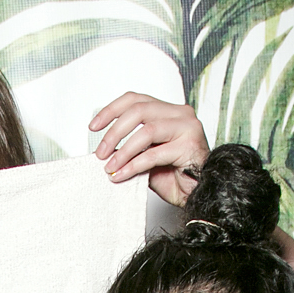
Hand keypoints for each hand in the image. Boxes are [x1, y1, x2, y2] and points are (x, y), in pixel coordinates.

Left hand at [89, 93, 208, 203]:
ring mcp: (187, 127)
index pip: (136, 99)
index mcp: (169, 111)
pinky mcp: (189, 145)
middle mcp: (180, 113)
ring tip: (109, 167)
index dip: (111, 110)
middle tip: (100, 153)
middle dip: (114, 132)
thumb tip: (105, 149)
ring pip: (147, 130)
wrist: (199, 194)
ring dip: (123, 151)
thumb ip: (130, 149)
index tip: (93, 126)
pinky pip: (154, 153)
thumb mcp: (146, 158)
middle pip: (139, 110)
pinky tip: (121, 175)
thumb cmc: (176, 176)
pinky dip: (133, 165)